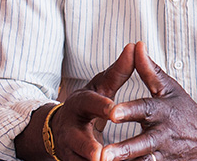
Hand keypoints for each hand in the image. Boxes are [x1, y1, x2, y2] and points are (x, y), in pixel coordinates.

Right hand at [48, 42, 137, 160]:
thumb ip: (118, 71)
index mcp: (78, 104)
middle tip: (100, 155)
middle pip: (77, 140)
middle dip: (87, 148)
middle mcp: (69, 129)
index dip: (100, 106)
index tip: (113, 109)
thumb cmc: (88, 104)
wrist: (61, 129)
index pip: (88, 103)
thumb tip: (135, 46)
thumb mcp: (100, 87)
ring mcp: (69, 150)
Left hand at [100, 42, 196, 160]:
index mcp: (162, 111)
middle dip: (123, 149)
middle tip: (103, 154)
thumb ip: (149, 70)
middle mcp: (162, 134)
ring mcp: (163, 154)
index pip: (144, 109)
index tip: (112, 113)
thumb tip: (136, 45)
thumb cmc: (184, 110)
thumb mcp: (169, 89)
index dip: (128, 111)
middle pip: (142, 143)